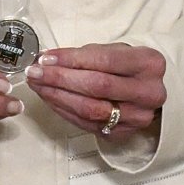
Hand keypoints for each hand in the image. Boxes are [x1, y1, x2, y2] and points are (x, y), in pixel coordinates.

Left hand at [26, 43, 166, 137]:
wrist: (147, 91)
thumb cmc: (126, 67)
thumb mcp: (114, 51)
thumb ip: (84, 55)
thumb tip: (47, 59)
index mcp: (148, 63)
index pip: (104, 61)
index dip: (71, 60)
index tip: (45, 58)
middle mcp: (148, 92)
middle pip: (97, 87)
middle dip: (60, 79)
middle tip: (35, 73)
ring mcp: (137, 116)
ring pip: (90, 109)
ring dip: (57, 97)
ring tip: (38, 86)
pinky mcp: (123, 133)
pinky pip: (87, 124)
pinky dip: (64, 110)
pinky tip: (50, 99)